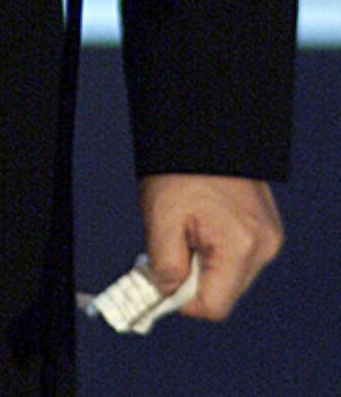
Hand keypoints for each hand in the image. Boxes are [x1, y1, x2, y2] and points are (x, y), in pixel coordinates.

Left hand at [139, 174, 283, 320]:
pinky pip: (238, 255)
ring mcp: (269, 236)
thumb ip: (164, 267)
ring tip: (187, 224)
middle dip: (193, 277)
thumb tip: (166, 297)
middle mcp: (264, 246)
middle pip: (224, 293)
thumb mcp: (161, 218)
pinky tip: (202, 220)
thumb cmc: (178, 166)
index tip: (161, 277)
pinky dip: (216, 247)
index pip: (213, 306)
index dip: (182, 299)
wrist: (202, 124)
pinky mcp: (266, 227)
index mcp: (241, 246)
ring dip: (204, 262)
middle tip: (171, 242)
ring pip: (230, 276)